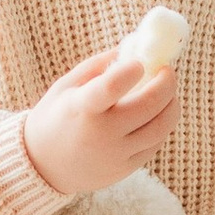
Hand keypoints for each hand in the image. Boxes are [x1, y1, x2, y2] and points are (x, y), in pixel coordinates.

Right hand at [23, 48, 180, 195]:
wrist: (42, 167)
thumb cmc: (55, 116)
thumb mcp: (68, 84)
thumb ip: (100, 64)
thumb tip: (135, 45)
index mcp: (82, 108)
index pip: (111, 87)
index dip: (132, 69)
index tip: (141, 60)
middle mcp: (101, 134)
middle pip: (148, 106)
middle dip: (166, 82)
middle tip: (167, 69)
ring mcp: (115, 156)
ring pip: (160, 128)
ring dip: (171, 104)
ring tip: (168, 90)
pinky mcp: (124, 170)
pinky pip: (154, 145)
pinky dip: (162, 125)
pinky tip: (156, 113)